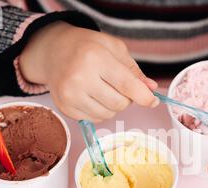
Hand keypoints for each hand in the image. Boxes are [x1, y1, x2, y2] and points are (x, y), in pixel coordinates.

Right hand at [19, 22, 158, 121]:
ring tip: (103, 89)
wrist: (53, 51)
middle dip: (126, 98)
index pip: (127, 86)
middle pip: (120, 104)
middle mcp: (80, 78)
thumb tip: (151, 89)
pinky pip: (94, 119)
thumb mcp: (114, 48)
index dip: (145, 97)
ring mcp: (69, 95)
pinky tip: (91, 96)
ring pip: (108, 115)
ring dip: (112, 106)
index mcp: (95, 58)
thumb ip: (134, 70)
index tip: (153, 101)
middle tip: (118, 86)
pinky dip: (99, 111)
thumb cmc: (87, 47)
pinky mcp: (64, 107)